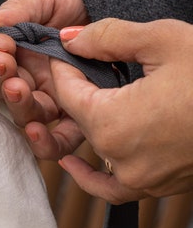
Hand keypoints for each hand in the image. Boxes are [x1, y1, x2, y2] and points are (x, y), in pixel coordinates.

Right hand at [0, 0, 87, 145]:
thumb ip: (15, 12)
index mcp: (18, 60)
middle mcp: (34, 84)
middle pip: (9, 99)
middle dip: (1, 82)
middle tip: (2, 64)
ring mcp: (56, 101)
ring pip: (30, 118)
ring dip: (19, 106)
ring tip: (17, 88)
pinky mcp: (80, 115)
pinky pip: (62, 139)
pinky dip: (46, 142)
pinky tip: (36, 132)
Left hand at [49, 18, 192, 202]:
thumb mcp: (165, 40)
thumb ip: (110, 37)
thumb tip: (71, 40)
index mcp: (112, 122)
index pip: (67, 94)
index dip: (62, 69)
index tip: (62, 53)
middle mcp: (118, 156)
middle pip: (79, 121)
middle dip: (76, 93)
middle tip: (78, 68)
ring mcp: (137, 177)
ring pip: (93, 151)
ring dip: (84, 128)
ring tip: (80, 105)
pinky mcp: (155, 187)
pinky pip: (111, 189)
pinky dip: (92, 178)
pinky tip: (77, 164)